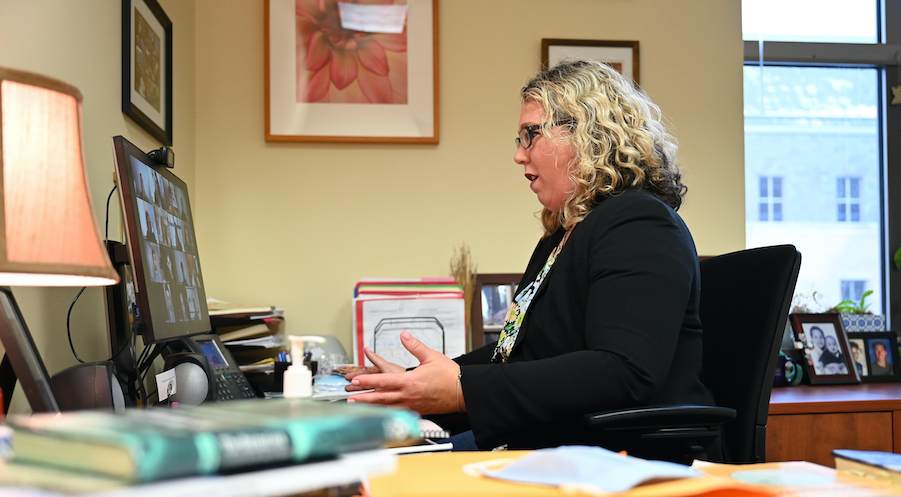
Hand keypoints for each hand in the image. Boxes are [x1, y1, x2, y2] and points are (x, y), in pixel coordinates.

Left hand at [346, 331, 462, 414]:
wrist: (464, 392)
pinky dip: (386, 412)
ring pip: (387, 407)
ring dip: (372, 407)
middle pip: (381, 398)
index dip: (367, 381)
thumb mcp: (431, 356)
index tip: (355, 380)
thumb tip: (404, 335)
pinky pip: (398, 412)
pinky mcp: (417, 410)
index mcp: (410, 381)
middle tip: (349, 398)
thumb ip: (415, 346)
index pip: (383, 382)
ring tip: (359, 407)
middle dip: (363, 398)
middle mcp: (408, 395)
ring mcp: (412, 405)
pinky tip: (380, 412)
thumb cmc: (449, 375)